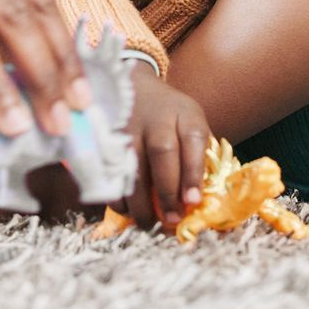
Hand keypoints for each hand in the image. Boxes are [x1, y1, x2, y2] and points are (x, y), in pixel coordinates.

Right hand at [114, 66, 210, 228]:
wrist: (133, 86)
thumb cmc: (170, 114)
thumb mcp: (190, 121)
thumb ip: (198, 153)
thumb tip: (201, 198)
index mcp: (184, 114)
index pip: (193, 139)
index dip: (192, 172)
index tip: (192, 201)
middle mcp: (156, 118)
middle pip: (162, 153)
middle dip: (167, 192)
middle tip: (172, 219)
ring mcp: (128, 127)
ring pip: (133, 164)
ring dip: (140, 201)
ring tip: (148, 222)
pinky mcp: (106, 138)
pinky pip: (109, 170)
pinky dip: (117, 195)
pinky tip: (126, 210)